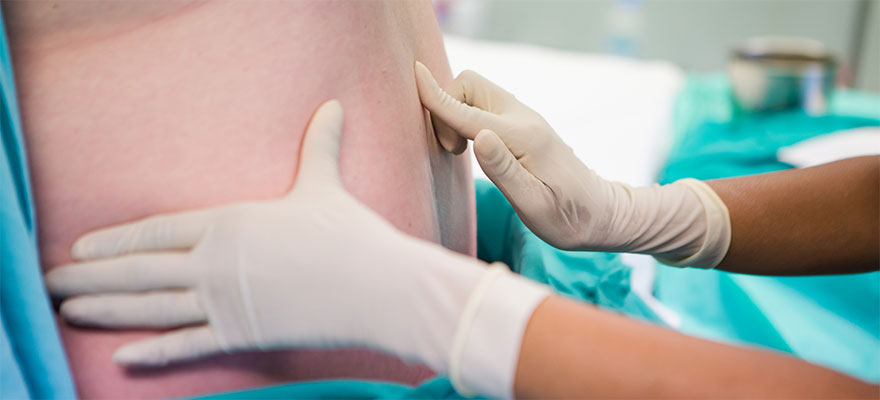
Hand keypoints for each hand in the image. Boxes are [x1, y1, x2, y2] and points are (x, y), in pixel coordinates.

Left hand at [45, 100, 549, 397]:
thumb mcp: (325, 186)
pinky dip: (154, 354)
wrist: (376, 286)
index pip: (156, 231)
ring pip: (151, 308)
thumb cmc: (348, 235)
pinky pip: (188, 346)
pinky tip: (123, 358)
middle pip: (138, 271)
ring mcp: (223, 302)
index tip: (81, 248)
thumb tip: (333, 106)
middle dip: (90, 276)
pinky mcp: (241, 335)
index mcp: (228, 222)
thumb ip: (318, 148)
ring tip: (69, 310)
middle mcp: (213, 262)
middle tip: (51, 282)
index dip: (114, 241)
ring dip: (105, 310)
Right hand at [414, 62, 730, 266]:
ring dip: (456, 111)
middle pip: (469, 85)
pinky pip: (483, 105)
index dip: (436, 97)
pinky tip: (473, 147)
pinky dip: (466, 116)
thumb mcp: (534, 205)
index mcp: (522, 137)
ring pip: (475, 92)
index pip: (467, 112)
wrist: (600, 213)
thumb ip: (504, 170)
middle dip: (446, 105)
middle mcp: (522, 119)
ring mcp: (523, 119)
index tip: (413, 74)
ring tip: (461, 152)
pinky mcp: (522, 125)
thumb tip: (479, 137)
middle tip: (451, 150)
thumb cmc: (567, 218)